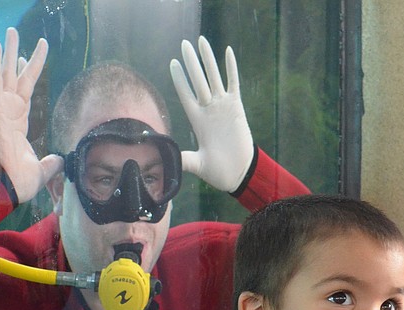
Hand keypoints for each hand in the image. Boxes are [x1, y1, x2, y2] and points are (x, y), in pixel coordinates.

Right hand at [0, 27, 62, 202]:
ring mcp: (0, 109)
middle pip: (15, 77)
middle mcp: (8, 112)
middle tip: (18, 36)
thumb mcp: (41, 171)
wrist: (3, 187)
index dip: (27, 74)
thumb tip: (61, 160)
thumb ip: (51, 164)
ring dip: (8, 52)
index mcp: (18, 124)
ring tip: (10, 31)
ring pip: (5, 73)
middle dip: (18, 56)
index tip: (27, 59)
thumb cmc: (17, 182)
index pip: (25, 93)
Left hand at [170, 37, 253, 192]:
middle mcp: (208, 110)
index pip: (185, 95)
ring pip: (214, 77)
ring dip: (208, 60)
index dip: (179, 79)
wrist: (240, 173)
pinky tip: (227, 52)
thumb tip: (163, 160)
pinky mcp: (237, 108)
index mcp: (197, 121)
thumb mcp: (197, 165)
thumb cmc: (218, 171)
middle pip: (198, 80)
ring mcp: (222, 107)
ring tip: (202, 41)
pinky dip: (231, 68)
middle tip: (184, 44)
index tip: (172, 63)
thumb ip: (182, 159)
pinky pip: (234, 83)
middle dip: (191, 62)